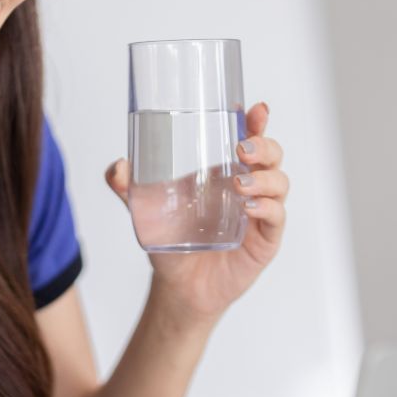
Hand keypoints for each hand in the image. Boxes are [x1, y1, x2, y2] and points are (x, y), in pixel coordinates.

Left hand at [105, 102, 287, 324]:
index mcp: (225, 171)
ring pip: (279, 183)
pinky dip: (268, 208)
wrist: (180, 286)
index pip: (249, 138)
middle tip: (241, 148)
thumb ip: (128, 188)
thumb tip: (117, 168)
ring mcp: (260, 212)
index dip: (256, 121)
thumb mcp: (146, 211)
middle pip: (272, 155)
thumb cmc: (172, 242)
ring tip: (239, 185)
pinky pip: (276, 217)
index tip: (254, 110)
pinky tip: (249, 208)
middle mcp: (248, 186)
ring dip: (264, 179)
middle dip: (264, 145)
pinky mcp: (265, 239)